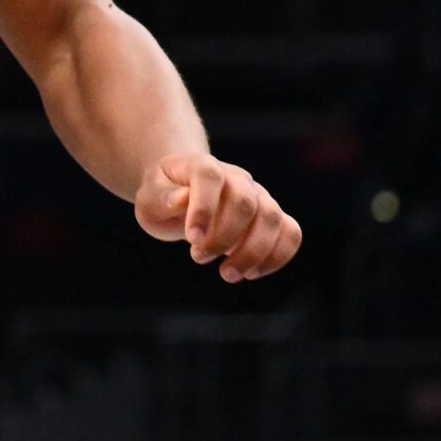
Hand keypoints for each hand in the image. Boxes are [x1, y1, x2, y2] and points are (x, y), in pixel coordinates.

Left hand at [134, 153, 301, 282]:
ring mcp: (258, 196)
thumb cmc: (164, 197)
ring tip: (227, 274)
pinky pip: (291, 232)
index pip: (210, 177)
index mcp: (202, 166)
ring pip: (272, 218)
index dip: (203, 207)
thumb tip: (182, 199)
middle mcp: (236, 178)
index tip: (191, 238)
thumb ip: (162, 198)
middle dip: (224, 237)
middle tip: (198, 257)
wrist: (182, 193)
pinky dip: (278, 256)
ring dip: (253, 252)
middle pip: (245, 202)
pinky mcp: (270, 218)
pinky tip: (252, 273)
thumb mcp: (149, 198)